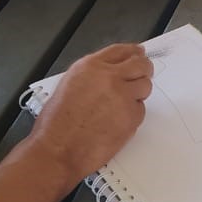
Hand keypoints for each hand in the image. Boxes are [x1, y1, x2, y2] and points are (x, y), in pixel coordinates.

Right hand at [31, 44, 152, 179]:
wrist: (57, 150)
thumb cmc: (56, 126)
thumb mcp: (68, 86)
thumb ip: (91, 76)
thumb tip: (107, 73)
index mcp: (90, 67)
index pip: (121, 50)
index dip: (133, 52)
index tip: (138, 53)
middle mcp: (109, 77)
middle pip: (140, 64)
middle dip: (143, 69)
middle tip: (143, 75)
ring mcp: (122, 96)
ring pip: (145, 86)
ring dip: (138, 93)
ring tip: (122, 105)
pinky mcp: (131, 116)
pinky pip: (141, 110)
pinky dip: (133, 115)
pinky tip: (116, 122)